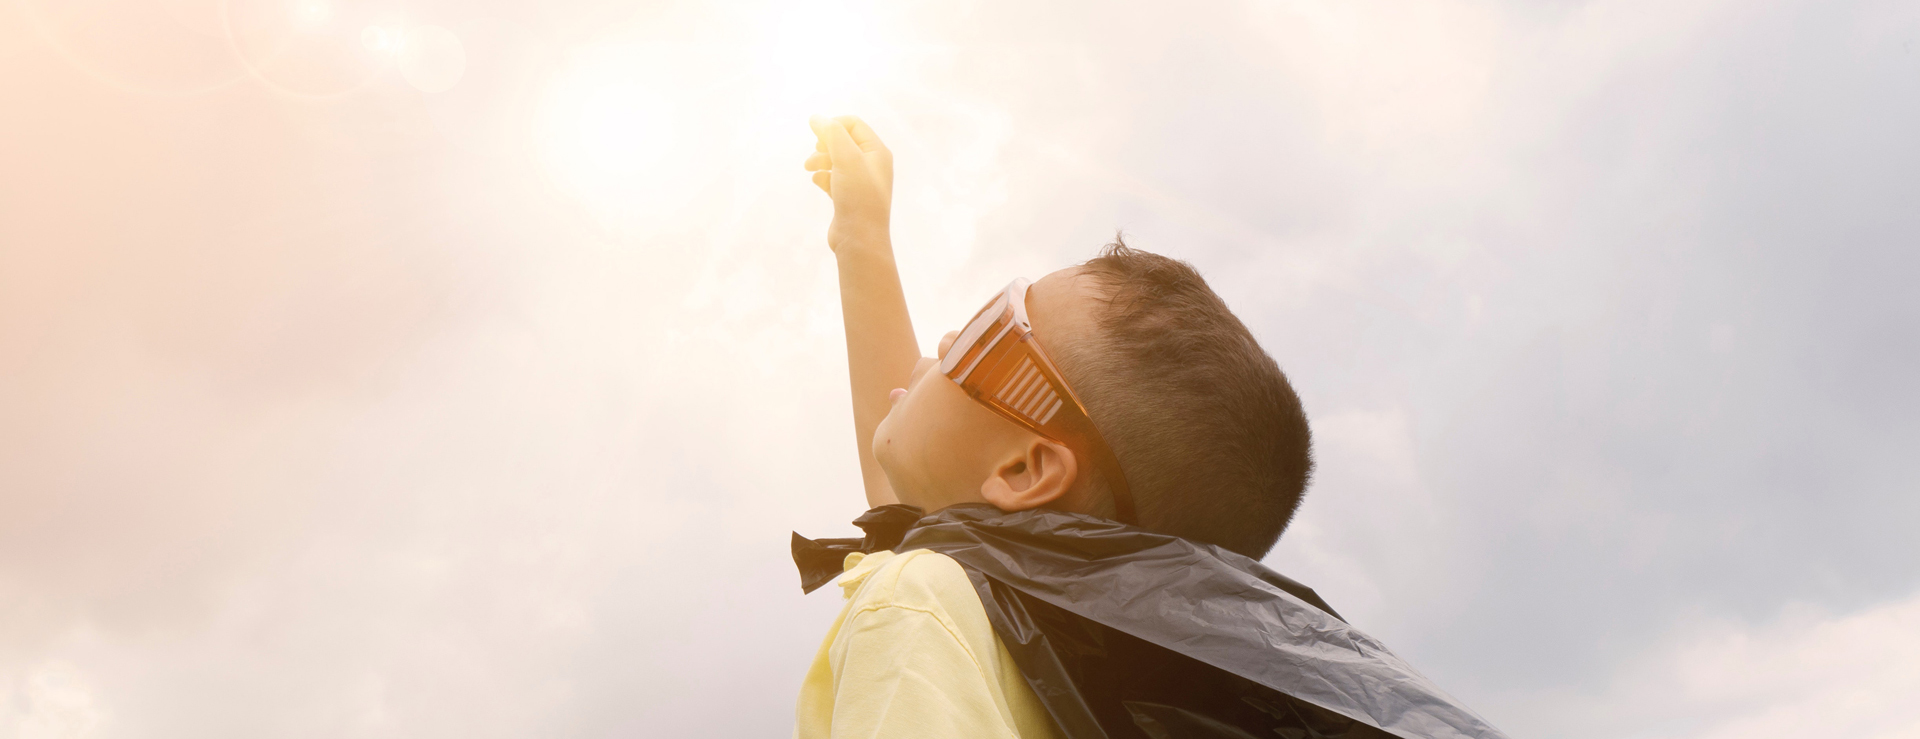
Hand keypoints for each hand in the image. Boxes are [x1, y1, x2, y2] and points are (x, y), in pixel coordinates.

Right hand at [806, 115, 892, 252]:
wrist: (860, 239)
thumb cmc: (858, 196)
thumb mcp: (846, 158)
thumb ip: (832, 133)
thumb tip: (816, 117)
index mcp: (877, 152)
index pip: (853, 124)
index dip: (833, 125)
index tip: (816, 135)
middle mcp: (872, 165)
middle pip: (843, 141)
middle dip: (824, 144)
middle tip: (814, 154)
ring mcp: (860, 182)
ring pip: (835, 160)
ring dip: (820, 160)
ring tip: (810, 169)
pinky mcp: (849, 197)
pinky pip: (833, 178)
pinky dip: (823, 177)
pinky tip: (818, 182)